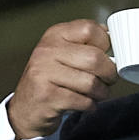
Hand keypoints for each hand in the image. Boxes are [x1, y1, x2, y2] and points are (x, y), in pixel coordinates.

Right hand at [8, 20, 117, 138]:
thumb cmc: (50, 80)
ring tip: (97, 94)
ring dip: (101, 92)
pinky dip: (90, 105)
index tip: (107, 55)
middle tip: (108, 79)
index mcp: (55, 35)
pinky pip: (83, 101)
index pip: (90, 29)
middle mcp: (47, 51)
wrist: (26, 110)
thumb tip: (113, 38)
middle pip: (95, 57)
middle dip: (109, 73)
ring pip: (91, 82)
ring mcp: (44, 73)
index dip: (105, 44)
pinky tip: (85, 104)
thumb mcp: (62, 54)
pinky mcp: (47, 96)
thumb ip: (84, 44)